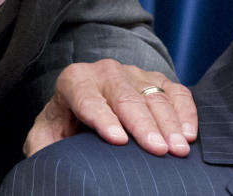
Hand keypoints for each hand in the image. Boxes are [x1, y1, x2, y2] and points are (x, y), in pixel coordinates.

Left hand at [23, 59, 196, 157]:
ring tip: (178, 149)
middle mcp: (104, 72)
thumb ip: (42, 146)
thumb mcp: (45, 137)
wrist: (82, 107)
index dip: (103, 119)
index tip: (117, 140)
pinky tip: (189, 133)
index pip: (87, 98)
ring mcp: (133, 74)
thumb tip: (46, 160)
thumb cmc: (64, 127)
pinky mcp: (155, 80)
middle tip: (158, 150)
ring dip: (169, 123)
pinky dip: (185, 111)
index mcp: (74, 80)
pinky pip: (176, 91)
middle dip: (143, 124)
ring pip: (154, 95)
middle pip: (125, 97)